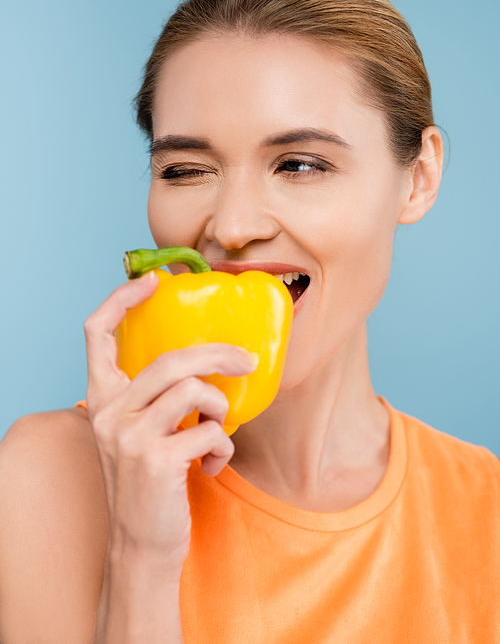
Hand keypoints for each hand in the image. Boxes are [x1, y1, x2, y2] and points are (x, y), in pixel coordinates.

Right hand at [84, 272, 257, 580]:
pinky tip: (213, 465)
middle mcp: (110, 413)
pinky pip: (210, 431)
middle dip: (218, 355)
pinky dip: (223, 445)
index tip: (154, 282)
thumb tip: (208, 363)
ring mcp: (131, 436)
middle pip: (170, 359)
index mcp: (103, 399)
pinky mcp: (158, 460)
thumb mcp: (139, 433)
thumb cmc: (149, 483)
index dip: (122, 299)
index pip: (96, 333)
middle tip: (247, 362)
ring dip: (220, 408)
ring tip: (219, 430)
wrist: (140, 545)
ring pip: (194, 389)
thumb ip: (155, 399)